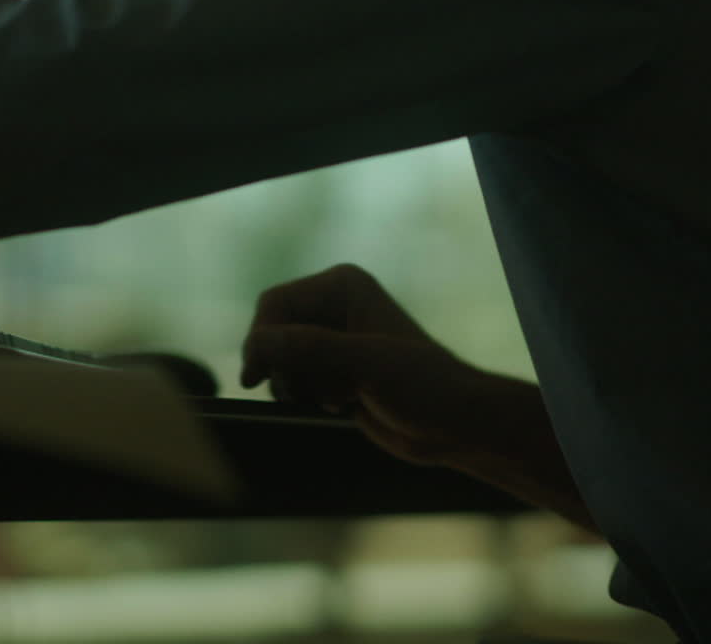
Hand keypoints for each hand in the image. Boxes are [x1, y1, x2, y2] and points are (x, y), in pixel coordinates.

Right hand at [241, 264, 596, 530]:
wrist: (454, 424)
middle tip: (304, 394)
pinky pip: (295, 380)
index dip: (260, 339)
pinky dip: (309, 396)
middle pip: (271, 333)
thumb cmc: (423, 386)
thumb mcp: (367, 365)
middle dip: (283, 367)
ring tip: (336, 397)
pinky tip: (343, 404)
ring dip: (297, 385)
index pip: (275, 304)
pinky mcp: (335, 370)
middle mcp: (334, 306)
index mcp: (342, 286)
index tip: (256, 378)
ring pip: (280, 360)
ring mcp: (333, 340)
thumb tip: (258, 343)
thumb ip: (312, 350)